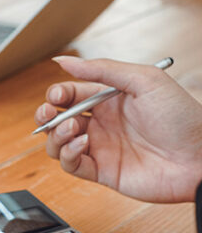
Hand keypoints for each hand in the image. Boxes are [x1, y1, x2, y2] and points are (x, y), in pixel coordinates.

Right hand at [37, 56, 201, 202]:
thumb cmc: (182, 116)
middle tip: (48, 113)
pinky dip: (68, 154)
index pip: (71, 95)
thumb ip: (102, 69)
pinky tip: (83, 144)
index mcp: (111, 100)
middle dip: (45, 115)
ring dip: (56, 135)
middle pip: (57, 119)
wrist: (200, 156)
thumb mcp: (144, 81)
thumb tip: (63, 60)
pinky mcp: (101, 172)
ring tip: (73, 128)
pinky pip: (70, 165)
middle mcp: (102, 124)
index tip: (57, 95)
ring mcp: (100, 148)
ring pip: (58, 143)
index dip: (58, 94)